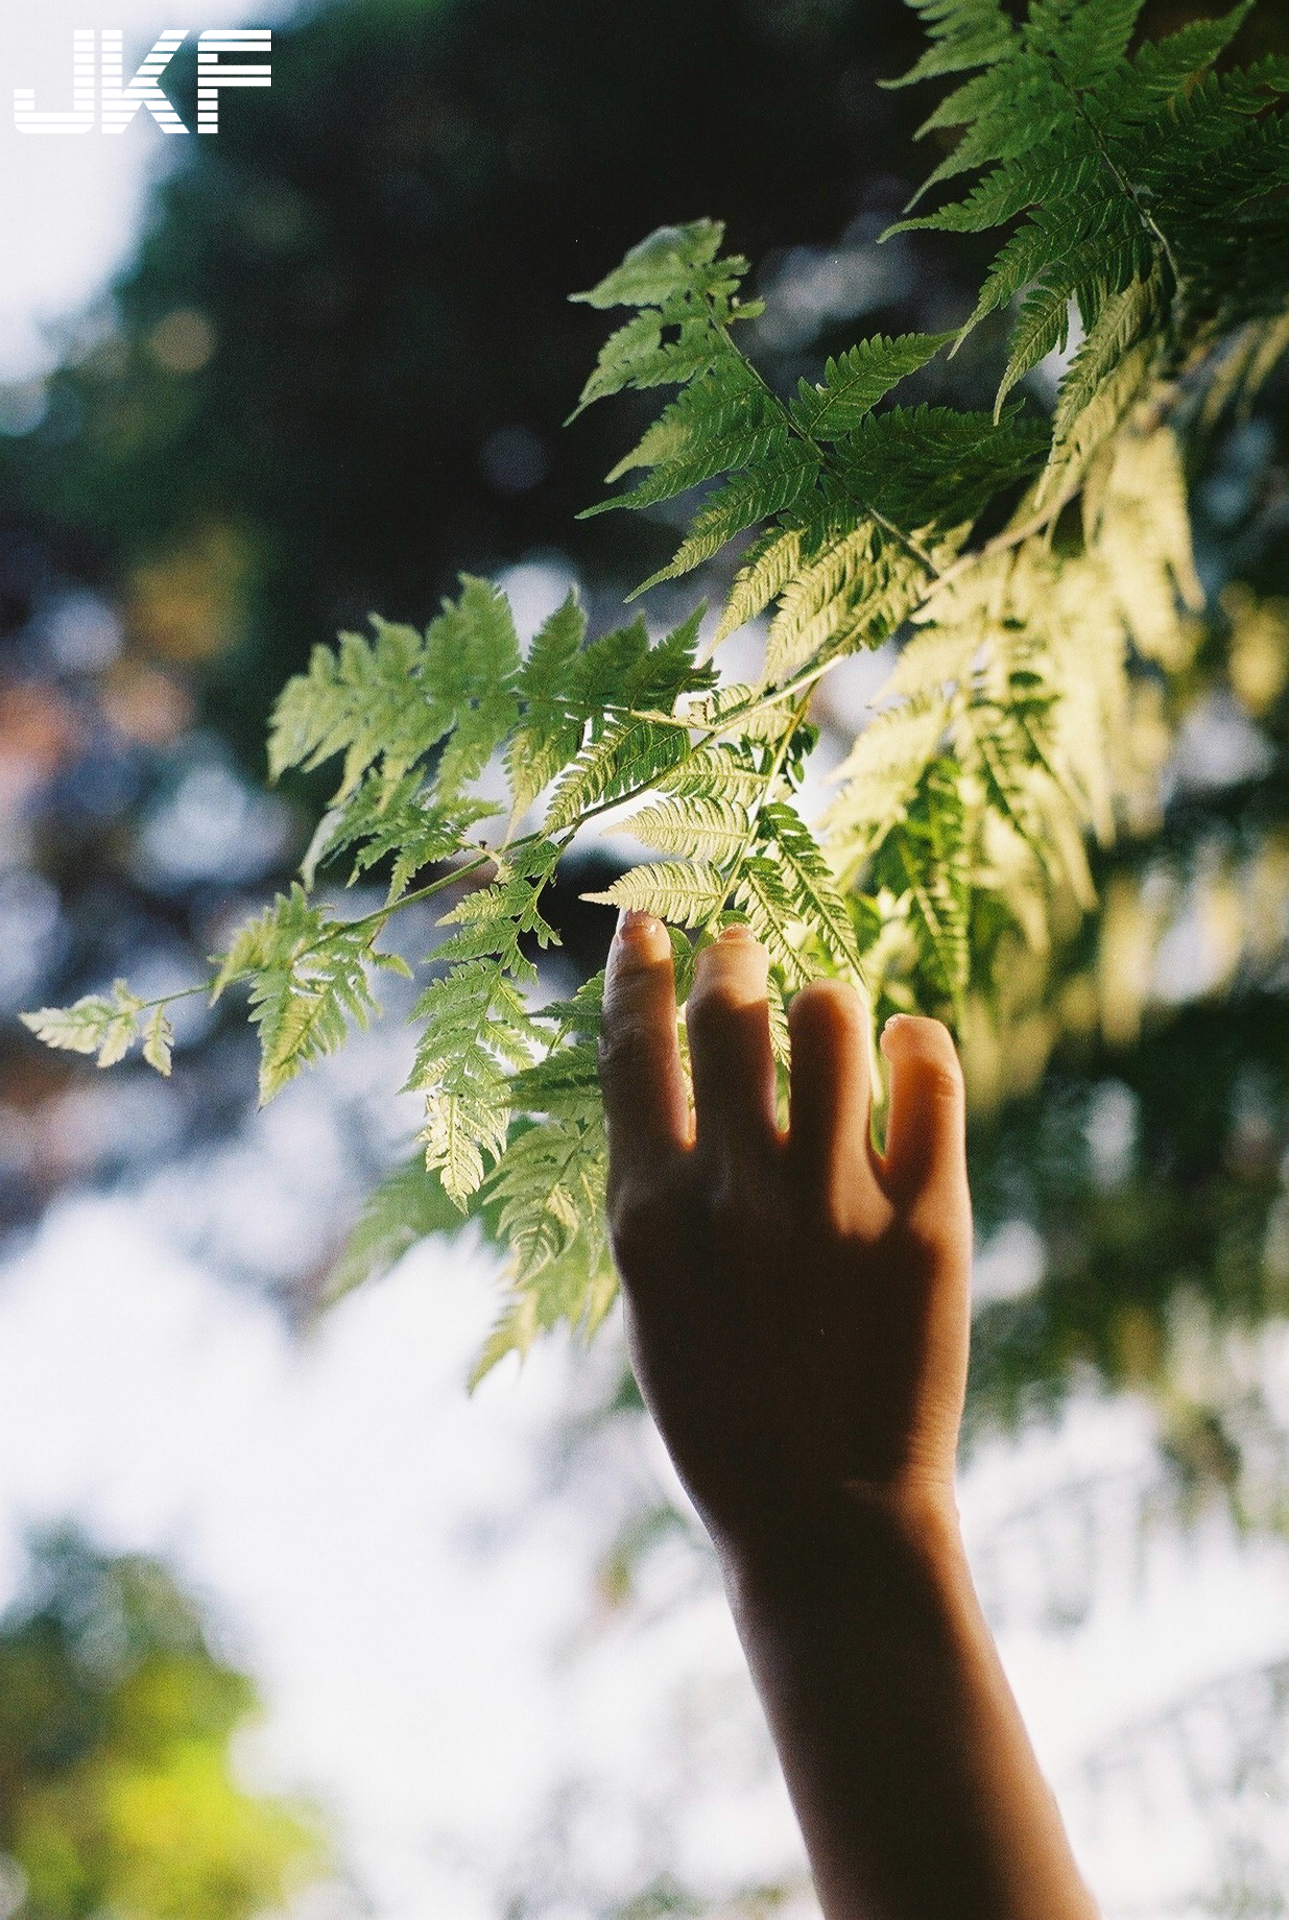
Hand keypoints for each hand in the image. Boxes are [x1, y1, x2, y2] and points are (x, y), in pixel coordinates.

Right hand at [598, 912, 972, 1558]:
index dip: (635, 969)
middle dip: (730, 958)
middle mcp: (738, 1192)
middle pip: (730, 1010)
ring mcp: (836, 1203)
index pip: (633, 1048)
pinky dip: (916, 1043)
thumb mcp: (653, 1301)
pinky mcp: (930, 1220)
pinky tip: (905, 1051)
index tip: (644, 924)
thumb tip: (690, 1073)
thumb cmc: (724, 1415)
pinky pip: (930, 1074)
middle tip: (740, 948)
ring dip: (824, 1001)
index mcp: (651, 1212)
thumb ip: (661, 1189)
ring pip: (830, 1017)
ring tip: (828, 1020)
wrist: (826, 1517)